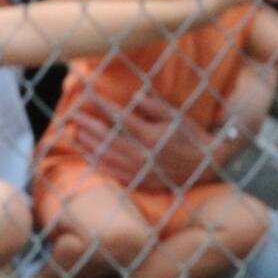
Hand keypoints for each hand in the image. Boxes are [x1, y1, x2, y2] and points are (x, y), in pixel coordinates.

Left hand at [65, 88, 208, 189]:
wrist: (205, 166)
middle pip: (106, 137)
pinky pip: (112, 173)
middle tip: (72, 115)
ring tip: (74, 133)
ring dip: (87, 144)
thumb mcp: (175, 116)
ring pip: (105, 156)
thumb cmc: (190, 136)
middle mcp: (141, 154)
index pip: (118, 117)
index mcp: (150, 135)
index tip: (87, 95)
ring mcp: (139, 170)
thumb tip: (133, 96)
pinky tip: (87, 155)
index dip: (101, 105)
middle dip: (87, 124)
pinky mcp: (139, 182)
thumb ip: (153, 106)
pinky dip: (97, 163)